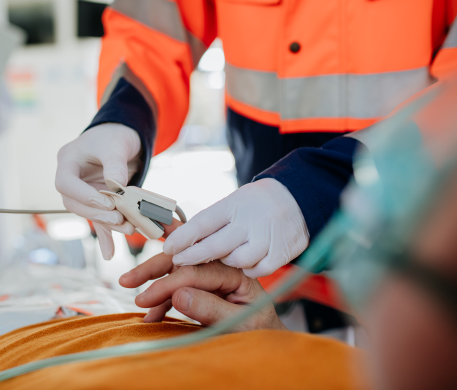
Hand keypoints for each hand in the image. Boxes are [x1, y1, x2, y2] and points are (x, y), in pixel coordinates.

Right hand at [55, 123, 141, 259]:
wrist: (124, 136)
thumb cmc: (116, 135)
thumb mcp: (117, 145)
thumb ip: (115, 165)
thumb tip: (116, 188)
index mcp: (68, 160)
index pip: (66, 183)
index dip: (84, 196)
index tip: (107, 203)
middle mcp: (72, 178)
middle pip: (75, 203)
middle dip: (97, 214)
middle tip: (120, 219)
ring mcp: (84, 191)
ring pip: (89, 213)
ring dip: (107, 224)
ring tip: (129, 229)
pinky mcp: (97, 201)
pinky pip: (98, 220)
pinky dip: (106, 236)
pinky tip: (110, 253)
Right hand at [119, 252, 285, 331]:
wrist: (268, 339)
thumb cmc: (259, 332)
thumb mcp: (240, 324)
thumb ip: (211, 309)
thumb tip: (178, 295)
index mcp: (235, 271)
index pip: (194, 271)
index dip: (167, 285)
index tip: (145, 299)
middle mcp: (222, 266)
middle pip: (183, 259)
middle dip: (152, 268)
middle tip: (127, 281)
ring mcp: (211, 275)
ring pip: (176, 268)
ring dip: (151, 277)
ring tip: (127, 286)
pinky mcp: (203, 287)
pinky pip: (177, 286)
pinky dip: (161, 297)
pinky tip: (149, 314)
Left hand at [164, 178, 308, 277]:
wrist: (299, 198)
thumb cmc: (256, 204)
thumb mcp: (233, 203)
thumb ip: (210, 222)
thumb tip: (174, 234)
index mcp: (234, 204)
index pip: (202, 223)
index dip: (183, 238)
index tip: (167, 248)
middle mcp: (250, 220)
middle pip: (215, 246)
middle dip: (193, 257)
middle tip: (178, 262)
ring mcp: (267, 236)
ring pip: (236, 261)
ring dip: (226, 262)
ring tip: (225, 256)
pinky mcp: (282, 252)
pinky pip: (257, 270)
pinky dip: (249, 269)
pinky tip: (247, 261)